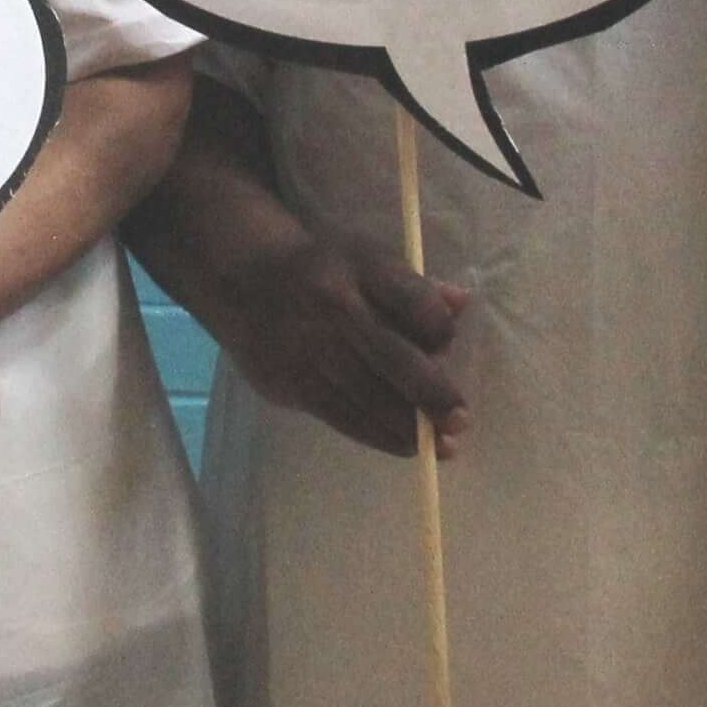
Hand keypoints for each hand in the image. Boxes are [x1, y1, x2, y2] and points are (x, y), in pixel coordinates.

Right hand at [195, 232, 468, 458]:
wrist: (242, 277)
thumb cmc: (323, 269)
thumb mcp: (367, 260)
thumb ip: (415, 286)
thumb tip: (463, 305)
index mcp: (360, 267)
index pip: (411, 299)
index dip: (438, 326)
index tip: (449, 342)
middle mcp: (334, 306)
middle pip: (392, 357)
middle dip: (432, 393)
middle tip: (460, 419)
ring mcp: (309, 347)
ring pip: (367, 396)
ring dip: (409, 426)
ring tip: (441, 446)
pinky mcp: (290, 380)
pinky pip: (341, 415)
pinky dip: (377, 434)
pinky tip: (404, 445)